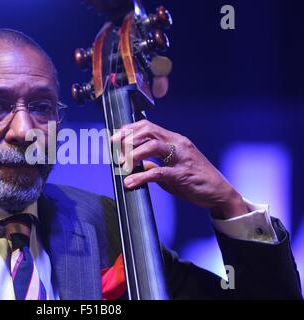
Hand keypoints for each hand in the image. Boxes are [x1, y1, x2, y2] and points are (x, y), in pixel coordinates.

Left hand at [110, 120, 247, 219]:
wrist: (219, 192)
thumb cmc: (196, 179)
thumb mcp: (172, 168)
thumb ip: (155, 163)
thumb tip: (138, 164)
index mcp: (175, 140)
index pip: (148, 126)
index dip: (128, 130)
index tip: (114, 139)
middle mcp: (178, 144)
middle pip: (148, 131)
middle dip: (127, 139)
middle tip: (115, 151)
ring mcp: (181, 158)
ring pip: (153, 146)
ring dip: (133, 154)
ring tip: (122, 165)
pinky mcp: (182, 174)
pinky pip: (158, 172)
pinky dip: (141, 177)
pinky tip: (131, 182)